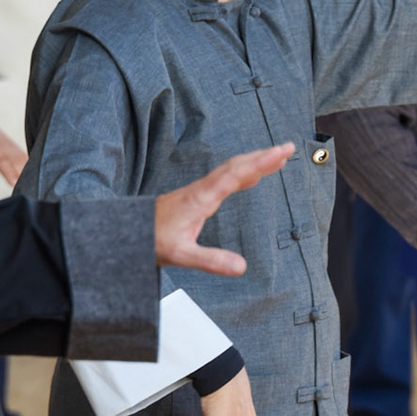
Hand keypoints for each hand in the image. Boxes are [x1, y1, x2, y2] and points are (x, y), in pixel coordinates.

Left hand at [154, 144, 294, 273]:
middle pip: (237, 165)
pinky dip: (243, 172)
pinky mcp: (197, 195)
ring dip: (254, 161)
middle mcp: (202, 189)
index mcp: (201, 198)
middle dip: (264, 155)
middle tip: (288, 148)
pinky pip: (225, 177)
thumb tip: (242, 267)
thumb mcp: (182, 256)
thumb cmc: (152, 240)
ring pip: (231, 169)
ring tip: (278, 157)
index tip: (281, 153)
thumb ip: (211, 261)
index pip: (236, 175)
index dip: (261, 163)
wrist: (128, 232)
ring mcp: (199, 190)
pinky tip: (251, 176)